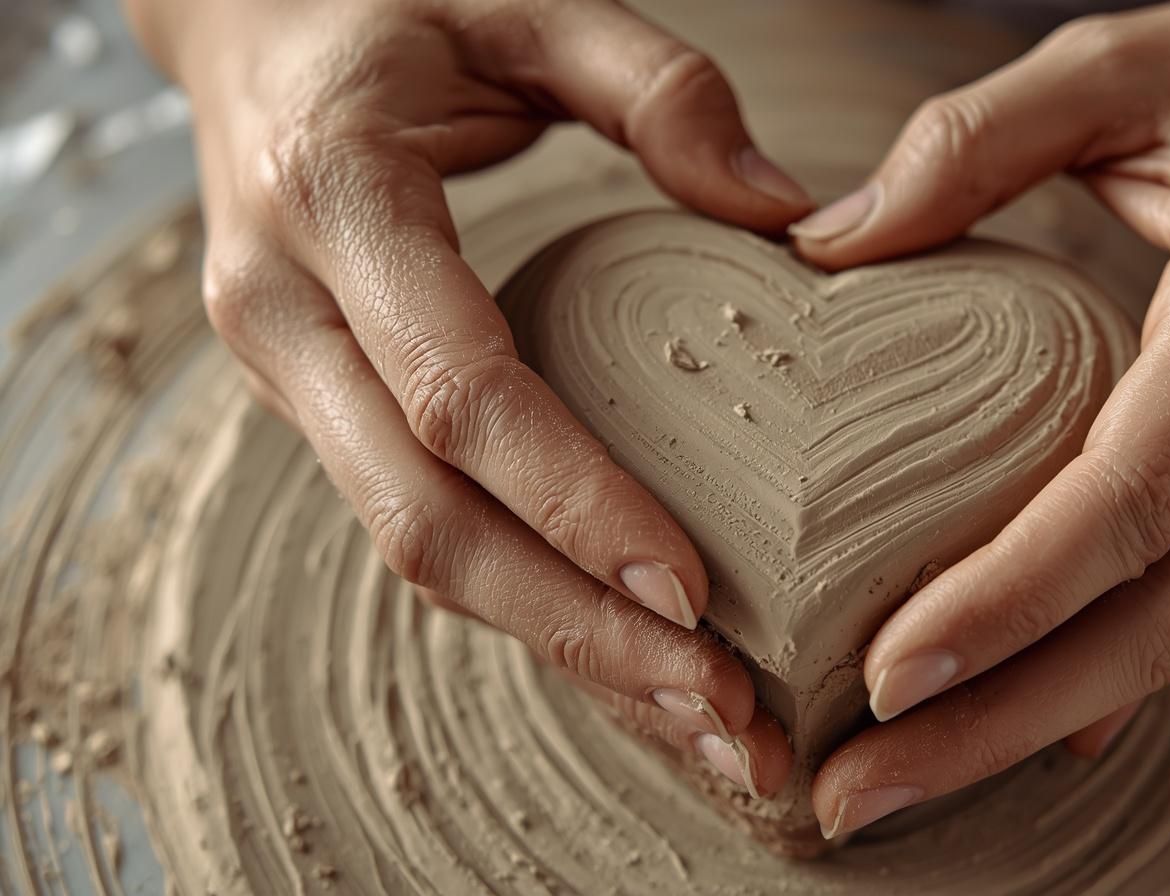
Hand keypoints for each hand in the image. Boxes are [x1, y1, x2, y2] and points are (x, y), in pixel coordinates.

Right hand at [123, 0, 815, 795]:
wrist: (243, 27)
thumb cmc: (388, 6)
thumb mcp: (523, 4)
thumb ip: (656, 89)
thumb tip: (786, 211)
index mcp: (334, 198)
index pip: (456, 392)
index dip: (571, 500)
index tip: (689, 589)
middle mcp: (288, 312)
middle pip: (424, 521)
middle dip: (573, 629)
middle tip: (716, 708)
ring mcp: (290, 373)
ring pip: (414, 551)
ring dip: (555, 644)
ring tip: (692, 714)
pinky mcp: (319, 405)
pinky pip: (420, 526)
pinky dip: (522, 602)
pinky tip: (616, 651)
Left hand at [792, 0, 1169, 835]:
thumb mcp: (1121, 55)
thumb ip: (970, 143)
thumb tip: (824, 241)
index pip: (1136, 494)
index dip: (1012, 599)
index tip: (886, 676)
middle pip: (1157, 615)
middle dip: (1000, 722)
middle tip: (855, 796)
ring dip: (1038, 720)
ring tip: (903, 777)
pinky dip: (1105, 669)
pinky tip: (1018, 723)